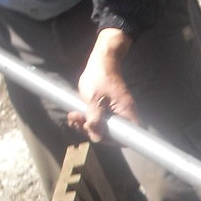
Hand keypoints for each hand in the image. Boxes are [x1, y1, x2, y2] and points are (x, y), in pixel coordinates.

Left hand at [69, 27, 137, 141]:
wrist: (101, 61)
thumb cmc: (100, 77)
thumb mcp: (94, 100)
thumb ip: (95, 120)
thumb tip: (96, 138)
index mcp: (126, 114)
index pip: (123, 137)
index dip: (108, 140)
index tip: (93, 133)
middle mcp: (124, 116)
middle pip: (110, 134)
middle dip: (91, 130)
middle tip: (77, 121)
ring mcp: (115, 113)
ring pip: (102, 128)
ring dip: (85, 125)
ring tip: (73, 116)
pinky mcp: (107, 110)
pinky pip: (98, 120)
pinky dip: (87, 119)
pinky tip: (76, 115)